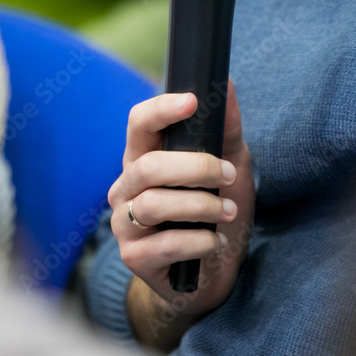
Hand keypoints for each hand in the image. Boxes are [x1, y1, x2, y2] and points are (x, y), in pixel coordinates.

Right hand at [108, 80, 254, 349]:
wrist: (212, 271)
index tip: (193, 102)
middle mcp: (126, 188)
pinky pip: (163, 244)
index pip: (138, 123)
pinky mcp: (134, 258)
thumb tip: (227, 84)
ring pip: (154, 204)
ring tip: (228, 210)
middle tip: (227, 175)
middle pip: (148, 166)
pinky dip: (198, 240)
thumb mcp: (229, 166)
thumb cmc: (214, 212)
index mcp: (143, 158)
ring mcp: (125, 224)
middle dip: (195, 168)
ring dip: (200, 205)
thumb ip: (226, 128)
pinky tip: (216, 241)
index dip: (161, 109)